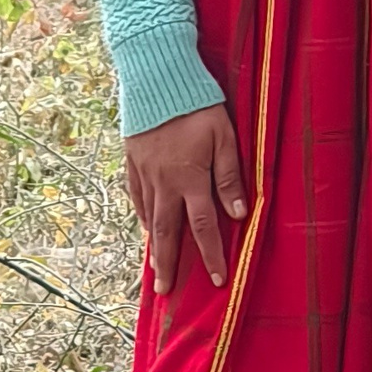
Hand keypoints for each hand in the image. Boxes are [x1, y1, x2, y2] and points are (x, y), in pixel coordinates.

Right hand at [123, 103, 246, 298]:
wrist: (156, 79)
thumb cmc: (198, 106)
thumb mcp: (224, 137)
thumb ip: (230, 176)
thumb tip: (238, 214)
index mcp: (190, 180)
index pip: (203, 228)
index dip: (212, 256)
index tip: (218, 280)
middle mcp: (165, 183)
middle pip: (167, 232)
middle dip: (169, 265)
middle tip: (165, 292)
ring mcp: (145, 174)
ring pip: (149, 217)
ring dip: (154, 245)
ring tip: (155, 268)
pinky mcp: (133, 161)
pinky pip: (137, 196)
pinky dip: (142, 215)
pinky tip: (145, 226)